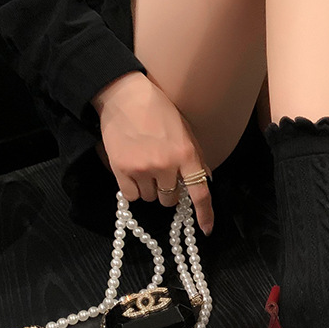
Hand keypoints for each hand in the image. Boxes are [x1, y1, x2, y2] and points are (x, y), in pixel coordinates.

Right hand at [92, 72, 213, 234]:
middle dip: (169, 191)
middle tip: (163, 173)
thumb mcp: (186, 132)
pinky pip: (132, 197)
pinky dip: (133, 189)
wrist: (126, 98)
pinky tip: (133, 171)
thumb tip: (205, 180)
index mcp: (186, 155)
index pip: (200, 193)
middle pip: (170, 200)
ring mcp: (143, 169)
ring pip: (150, 199)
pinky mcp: (121, 170)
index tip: (207, 229)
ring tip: (146, 166)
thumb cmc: (160, 112)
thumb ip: (196, 158)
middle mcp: (166, 165)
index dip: (205, 214)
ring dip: (150, 189)